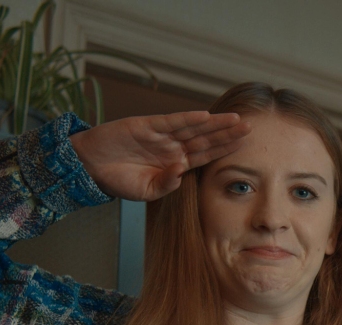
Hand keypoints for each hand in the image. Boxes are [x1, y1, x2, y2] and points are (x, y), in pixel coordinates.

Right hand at [69, 111, 250, 200]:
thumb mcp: (146, 191)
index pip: (206, 156)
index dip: (225, 150)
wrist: (91, 167)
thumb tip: (181, 174)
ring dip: (214, 124)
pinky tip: (205, 117)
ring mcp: (161, 136)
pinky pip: (171, 122)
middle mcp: (173, 147)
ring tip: (235, 120)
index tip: (245, 147)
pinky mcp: (147, 125)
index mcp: (176, 164)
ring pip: (193, 128)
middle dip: (228, 134)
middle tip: (250, 129)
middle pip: (206, 140)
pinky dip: (187, 119)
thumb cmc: (119, 181)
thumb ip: (166, 184)